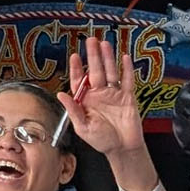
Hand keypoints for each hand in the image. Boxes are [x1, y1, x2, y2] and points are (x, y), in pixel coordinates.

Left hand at [58, 36, 145, 159]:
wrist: (122, 149)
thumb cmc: (101, 140)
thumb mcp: (83, 127)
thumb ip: (74, 110)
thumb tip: (61, 95)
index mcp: (86, 100)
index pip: (80, 80)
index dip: (78, 68)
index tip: (75, 56)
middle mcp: (99, 94)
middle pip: (96, 71)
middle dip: (93, 56)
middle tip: (91, 41)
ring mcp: (114, 94)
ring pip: (110, 72)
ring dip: (108, 58)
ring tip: (104, 45)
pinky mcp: (128, 97)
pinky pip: (127, 80)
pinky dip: (126, 69)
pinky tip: (124, 58)